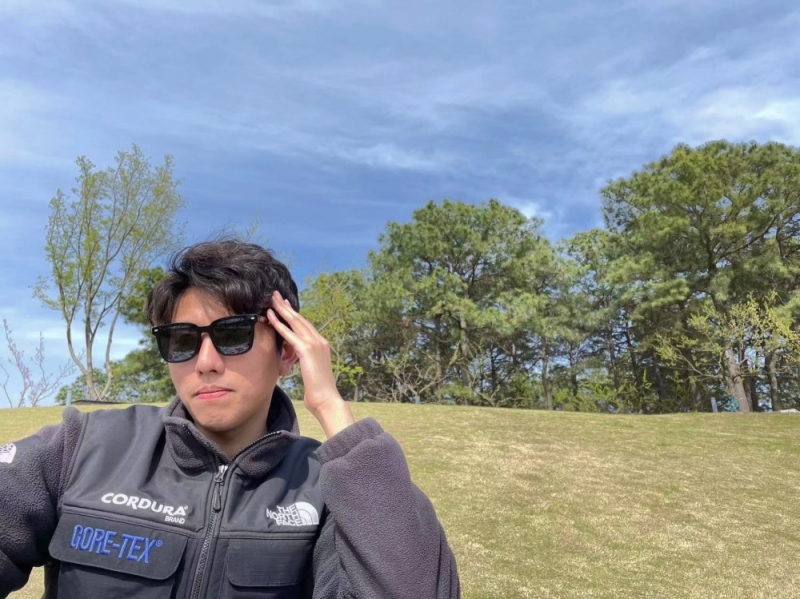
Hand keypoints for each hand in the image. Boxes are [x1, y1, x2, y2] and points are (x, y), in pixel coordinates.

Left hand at [266, 291, 354, 436]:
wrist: (327, 400)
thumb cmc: (319, 392)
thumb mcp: (312, 372)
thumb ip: (306, 362)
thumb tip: (297, 360)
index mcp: (322, 345)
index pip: (306, 325)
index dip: (294, 314)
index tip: (285, 305)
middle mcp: (320, 341)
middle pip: (301, 319)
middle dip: (287, 307)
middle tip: (276, 295)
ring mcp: (315, 344)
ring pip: (295, 322)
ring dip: (282, 310)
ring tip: (271, 300)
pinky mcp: (307, 350)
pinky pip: (289, 334)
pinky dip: (279, 324)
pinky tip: (270, 316)